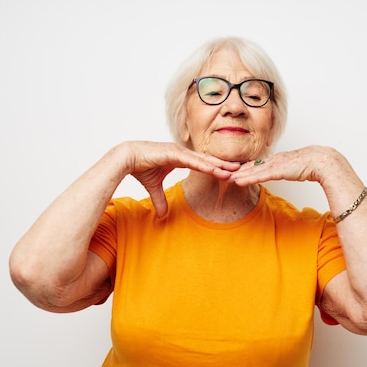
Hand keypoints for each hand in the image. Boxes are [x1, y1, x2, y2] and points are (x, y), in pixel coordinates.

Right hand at [123, 141, 240, 216]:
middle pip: (208, 160)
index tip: (229, 173)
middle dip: (224, 165)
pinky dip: (205, 165)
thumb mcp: (153, 187)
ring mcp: (178, 151)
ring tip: (234, 170)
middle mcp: (182, 152)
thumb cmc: (139, 167)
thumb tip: (162, 215)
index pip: (202, 163)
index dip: (216, 168)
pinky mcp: (173, 153)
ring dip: (219, 165)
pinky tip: (216, 169)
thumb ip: (159, 200)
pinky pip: (192, 160)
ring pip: (203, 159)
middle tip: (241, 169)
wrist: (126, 158)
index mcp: (179, 157)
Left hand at [229, 145, 350, 186]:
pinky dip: (247, 178)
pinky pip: (259, 175)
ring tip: (223, 178)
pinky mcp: (278, 170)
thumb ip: (289, 170)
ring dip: (237, 175)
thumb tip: (286, 173)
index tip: (232, 171)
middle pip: (250, 165)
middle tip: (220, 173)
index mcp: (278, 159)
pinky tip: (237, 181)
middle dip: (235, 169)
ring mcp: (275, 164)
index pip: (257, 164)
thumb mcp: (297, 168)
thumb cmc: (314, 165)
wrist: (324, 161)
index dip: (244, 167)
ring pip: (251, 170)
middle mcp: (274, 160)